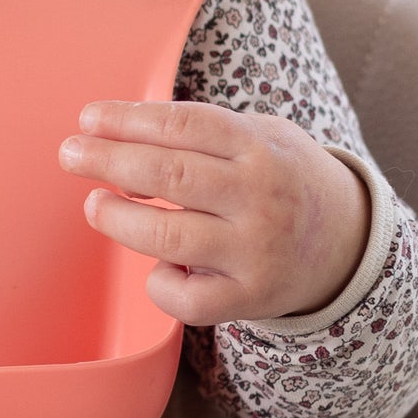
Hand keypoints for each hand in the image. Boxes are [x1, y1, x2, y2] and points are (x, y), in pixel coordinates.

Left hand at [58, 99, 368, 326]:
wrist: (348, 243)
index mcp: (260, 148)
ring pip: (167, 237)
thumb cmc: (284, 179)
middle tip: (70, 154)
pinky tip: (157, 264)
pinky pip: (187, 298)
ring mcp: (255, 251)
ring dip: (117, 219)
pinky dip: (159, 282)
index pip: (182, 125)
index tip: (88, 119)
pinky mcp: (249, 298)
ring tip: (94, 204)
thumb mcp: (262, 136)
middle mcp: (259, 198)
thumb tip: (119, 139)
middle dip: (108, 161)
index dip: (127, 120)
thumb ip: (201, 134)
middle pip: (168, 175)